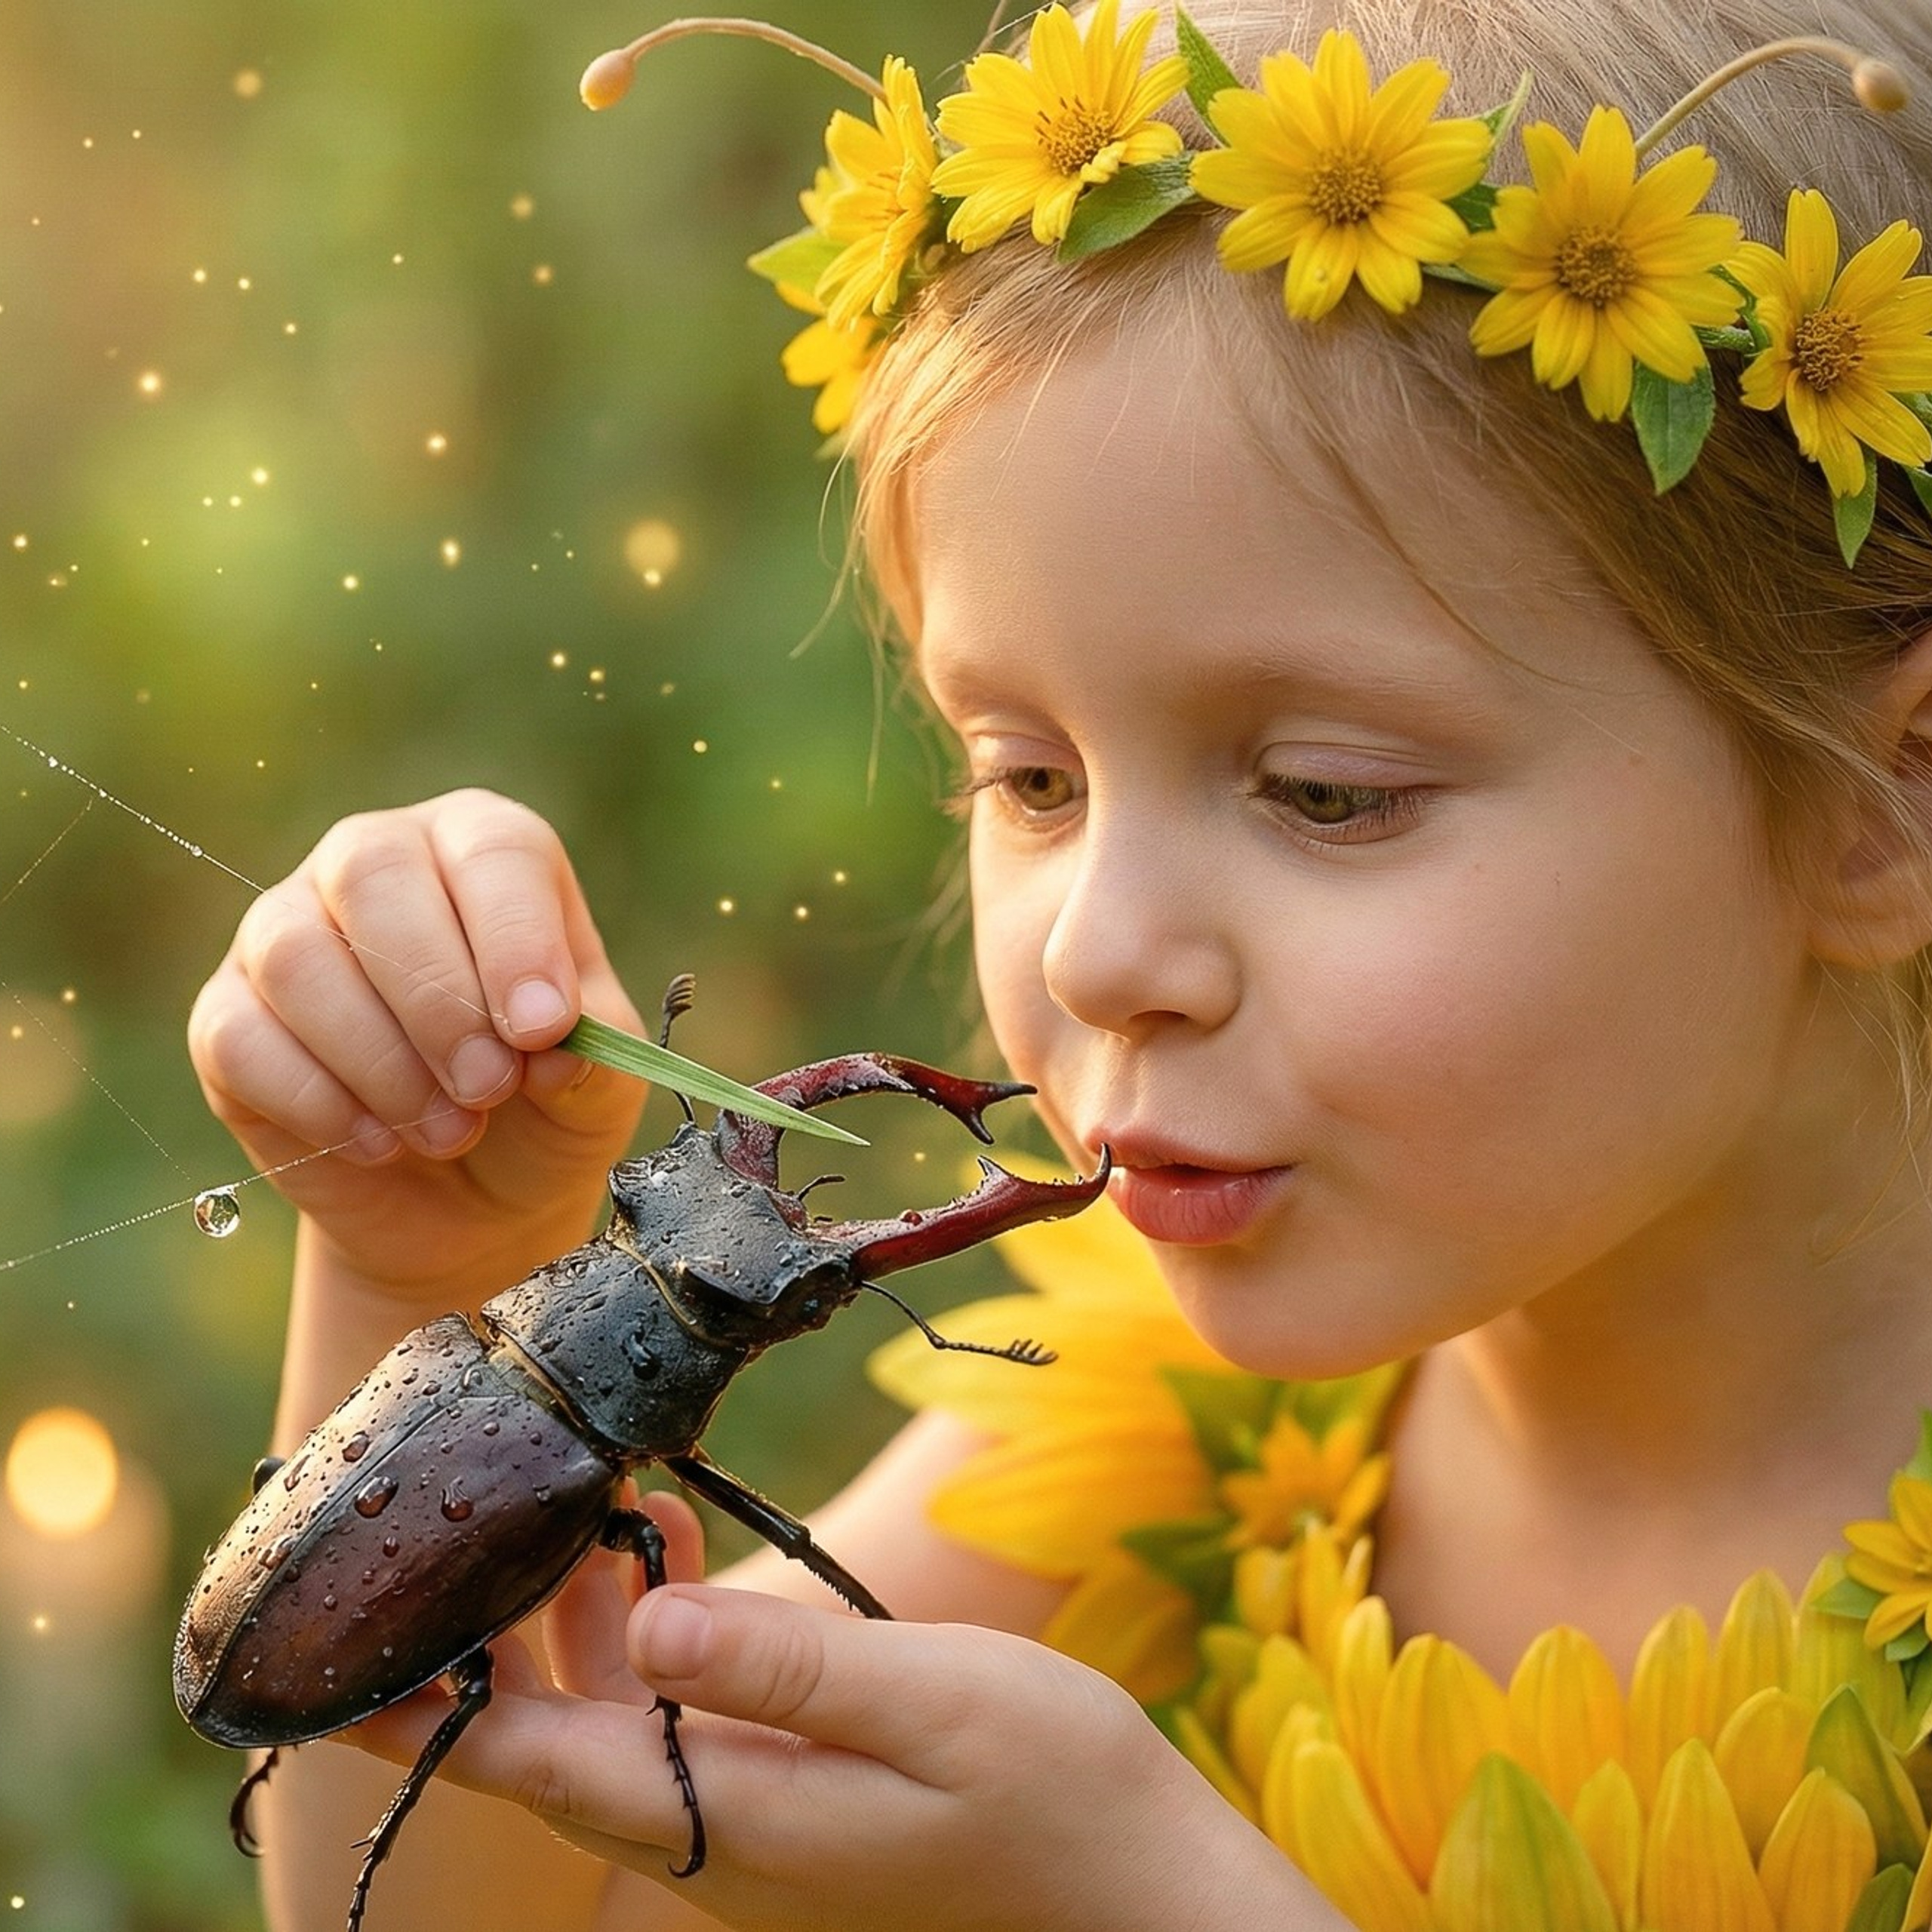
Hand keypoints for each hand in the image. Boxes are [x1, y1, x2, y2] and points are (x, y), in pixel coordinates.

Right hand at [187, 790, 647, 1305]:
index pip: (491, 849)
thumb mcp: (599, 1086)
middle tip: (489, 1088)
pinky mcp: (227, 1015)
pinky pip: (239, 1037)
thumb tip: (554, 1046)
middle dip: (439, 998)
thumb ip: (593, 1053)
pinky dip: (319, 1103)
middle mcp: (374, 863)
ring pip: (296, 955)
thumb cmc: (544, 1109)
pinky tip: (380, 1143)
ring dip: (382, 1061)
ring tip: (450, 1131)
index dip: (516, 937)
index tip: (543, 1029)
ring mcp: (286, 930)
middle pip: (374, 874)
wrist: (468, 1202)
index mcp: (482, 850)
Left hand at [347, 1531, 1323, 1931]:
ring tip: (577, 1490)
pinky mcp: (788, 1791)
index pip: (531, 1762)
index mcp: (727, 1817)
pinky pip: (683, 1708)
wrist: (1134, 1877)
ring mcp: (749, 1816)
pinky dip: (657, 1622)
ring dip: (578, 1609)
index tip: (327, 1662)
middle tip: (461, 1510)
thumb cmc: (1051, 1786)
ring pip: (612, 1713)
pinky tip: (665, 1540)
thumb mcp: (930, 1704)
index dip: (422, 1711)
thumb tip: (646, 1619)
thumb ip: (787, 1663)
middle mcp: (713, 1831)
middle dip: (494, 1630)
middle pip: (552, 1734)